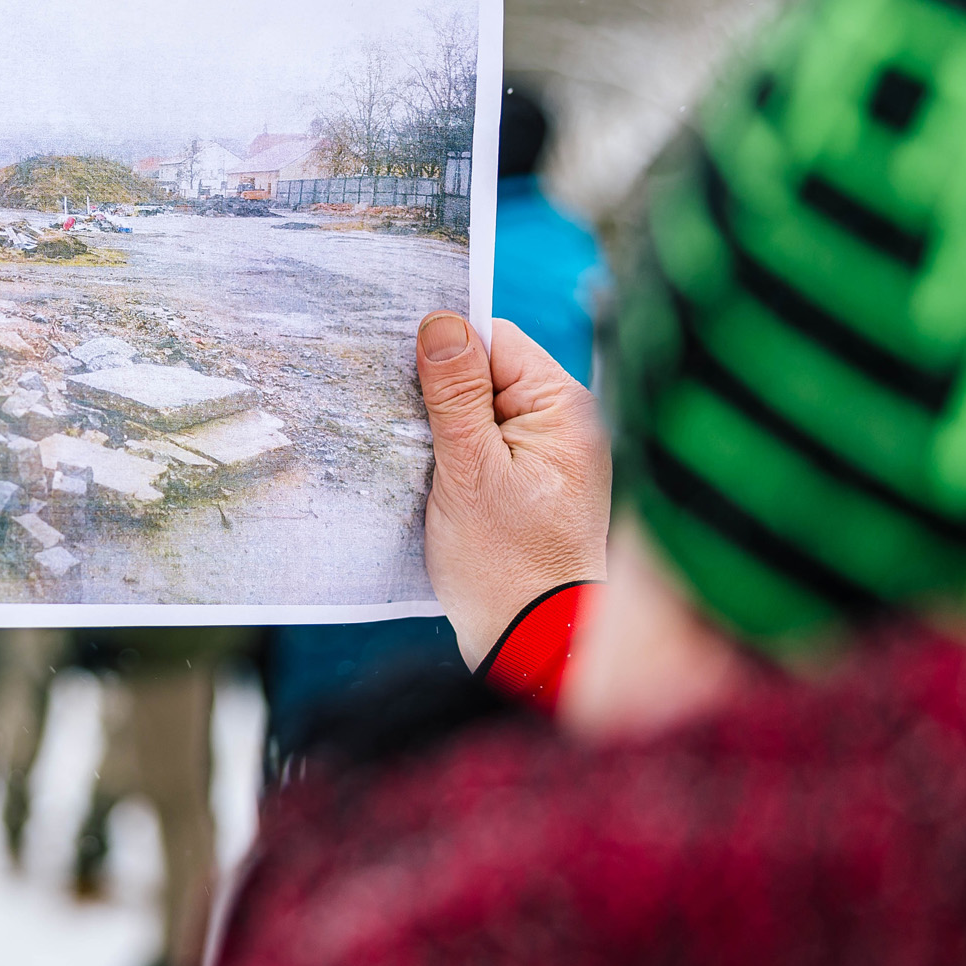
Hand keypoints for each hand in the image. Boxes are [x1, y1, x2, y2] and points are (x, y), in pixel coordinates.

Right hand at [415, 313, 611, 667]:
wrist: (533, 643)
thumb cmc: (505, 564)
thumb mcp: (467, 470)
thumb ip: (454, 394)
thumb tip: (441, 322)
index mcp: (563, 408)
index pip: (495, 339)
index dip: (445, 349)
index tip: (401, 371)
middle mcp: (565, 423)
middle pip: (487, 371)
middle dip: (440, 391)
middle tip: (402, 421)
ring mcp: (549, 454)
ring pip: (480, 409)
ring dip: (443, 426)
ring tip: (417, 456)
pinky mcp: (531, 483)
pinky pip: (485, 444)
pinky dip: (454, 453)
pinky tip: (432, 476)